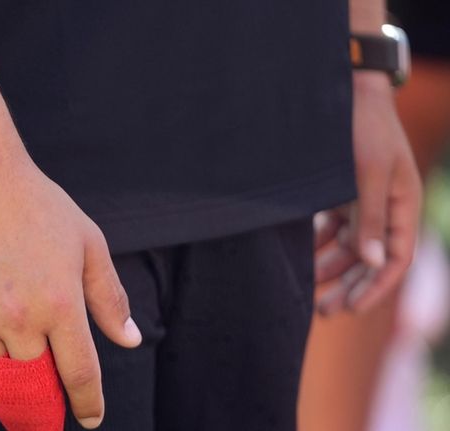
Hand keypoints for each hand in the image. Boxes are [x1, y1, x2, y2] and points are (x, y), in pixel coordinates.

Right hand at [0, 153, 141, 428]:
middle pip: (38, 381)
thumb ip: (109, 296)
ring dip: (11, 392)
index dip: (88, 403)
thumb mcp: (89, 244)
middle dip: (50, 402)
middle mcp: (22, 318)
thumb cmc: (36, 204)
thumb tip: (130, 339)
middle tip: (53, 409)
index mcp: (62, 303)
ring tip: (20, 398)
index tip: (90, 418)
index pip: (80, 372)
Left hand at [314, 72, 421, 314]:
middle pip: (370, 260)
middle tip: (324, 312)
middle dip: (350, 287)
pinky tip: (301, 260)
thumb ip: (370, 219)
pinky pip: (333, 229)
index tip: (352, 310)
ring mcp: (363, 201)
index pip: (395, 260)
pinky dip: (320, 246)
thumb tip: (374, 263)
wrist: (345, 89)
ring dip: (331, 270)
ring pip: (349, 248)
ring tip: (309, 291)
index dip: (375, 288)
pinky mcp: (341, 193)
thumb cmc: (362, 129)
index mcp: (403, 206)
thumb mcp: (367, 174)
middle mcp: (385, 208)